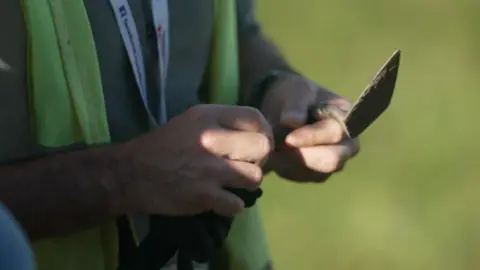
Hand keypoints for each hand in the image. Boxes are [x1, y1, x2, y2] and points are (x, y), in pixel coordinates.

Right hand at [118, 104, 272, 216]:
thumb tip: (252, 134)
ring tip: (232, 185)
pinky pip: (237, 204)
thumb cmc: (161, 146)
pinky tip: (219, 201)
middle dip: (259, 159)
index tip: (255, 145)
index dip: (263, 133)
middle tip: (245, 166)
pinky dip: (230, 206)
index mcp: (208, 115)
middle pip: (262, 147)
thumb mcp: (190, 120)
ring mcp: (209, 168)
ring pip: (255, 177)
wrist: (129, 174)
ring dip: (246, 184)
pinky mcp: (204, 195)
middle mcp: (212, 138)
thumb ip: (220, 123)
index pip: (255, 118)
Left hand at [261, 73, 359, 182]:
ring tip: (275, 142)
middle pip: (332, 161)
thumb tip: (293, 121)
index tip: (288, 138)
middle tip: (279, 144)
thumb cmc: (293, 94)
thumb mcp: (294, 90)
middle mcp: (347, 144)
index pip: (335, 134)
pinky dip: (283, 166)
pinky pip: (298, 176)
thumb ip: (295, 104)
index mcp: (348, 118)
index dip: (312, 138)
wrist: (277, 107)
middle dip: (302, 155)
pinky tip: (275, 150)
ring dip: (290, 160)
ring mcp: (333, 161)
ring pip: (313, 173)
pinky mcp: (315, 174)